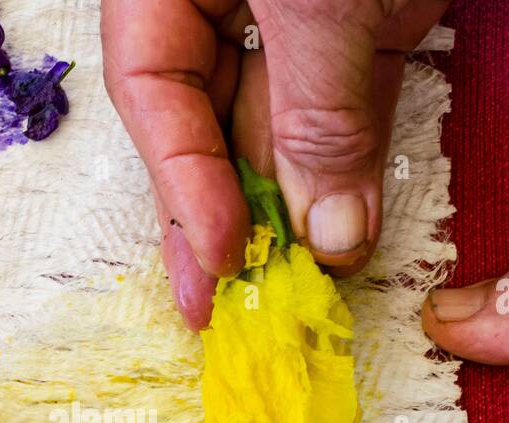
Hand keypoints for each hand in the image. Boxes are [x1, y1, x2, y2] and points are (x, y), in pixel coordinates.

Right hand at [101, 0, 447, 328]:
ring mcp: (291, 15)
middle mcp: (218, 1)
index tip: (221, 258)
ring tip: (304, 283)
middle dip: (232, 215)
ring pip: (280, 128)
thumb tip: (327, 234)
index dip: (182, 181)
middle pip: (206, 124)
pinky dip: (352, 170)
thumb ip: (315, 111)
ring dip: (300, 209)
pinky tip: (352, 236)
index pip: (150, 89)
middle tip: (231, 306)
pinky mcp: (359, 23)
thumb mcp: (322, 3)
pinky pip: (344, 109)